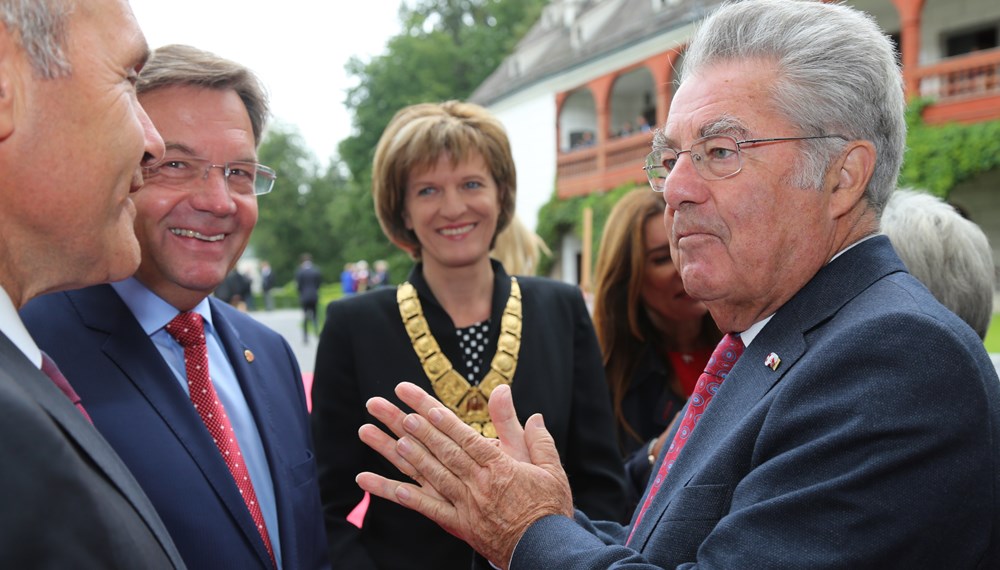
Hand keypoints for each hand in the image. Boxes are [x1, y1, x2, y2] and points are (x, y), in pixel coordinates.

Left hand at [357, 382, 573, 567]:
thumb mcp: (548, 465)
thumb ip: (532, 435)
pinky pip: (427, 509)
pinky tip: (382, 485)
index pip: (464, 437)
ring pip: (429, 475)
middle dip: (414, 427)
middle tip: (390, 409)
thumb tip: (521, 404)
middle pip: (441, 450)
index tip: (420, 404)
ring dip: (403, 455)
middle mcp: (477, 484)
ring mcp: (465, 506)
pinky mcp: (458, 526)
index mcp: (499, 467)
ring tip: (382, 436)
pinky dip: (403, 496)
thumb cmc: (549, 507)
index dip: (440, 420)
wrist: (547, 551)